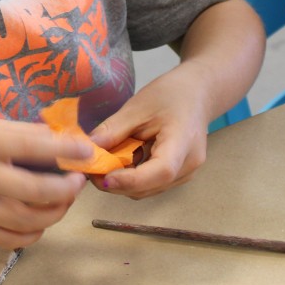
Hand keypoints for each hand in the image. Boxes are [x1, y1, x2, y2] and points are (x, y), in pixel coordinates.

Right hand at [0, 119, 91, 249]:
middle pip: (35, 191)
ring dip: (55, 213)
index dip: (66, 149)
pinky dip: (32, 234)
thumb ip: (21, 135)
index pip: (33, 146)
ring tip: (64, 201)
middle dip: (66, 189)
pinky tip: (40, 221)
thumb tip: (64, 141)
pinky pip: (9, 240)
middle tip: (77, 182)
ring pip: (26, 220)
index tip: (88, 150)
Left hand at [87, 73, 211, 199]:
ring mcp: (185, 173)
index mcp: (183, 143)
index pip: (160, 171)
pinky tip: (123, 160)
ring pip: (148, 190)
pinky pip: (151, 184)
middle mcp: (188, 165)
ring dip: (123, 182)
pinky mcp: (178, 175)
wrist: (197, 94)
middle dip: (118, 183)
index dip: (130, 180)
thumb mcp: (137, 107)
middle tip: (92, 168)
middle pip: (150, 186)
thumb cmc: (171, 95)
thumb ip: (113, 130)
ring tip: (106, 161)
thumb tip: (87, 151)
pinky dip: (132, 177)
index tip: (102, 177)